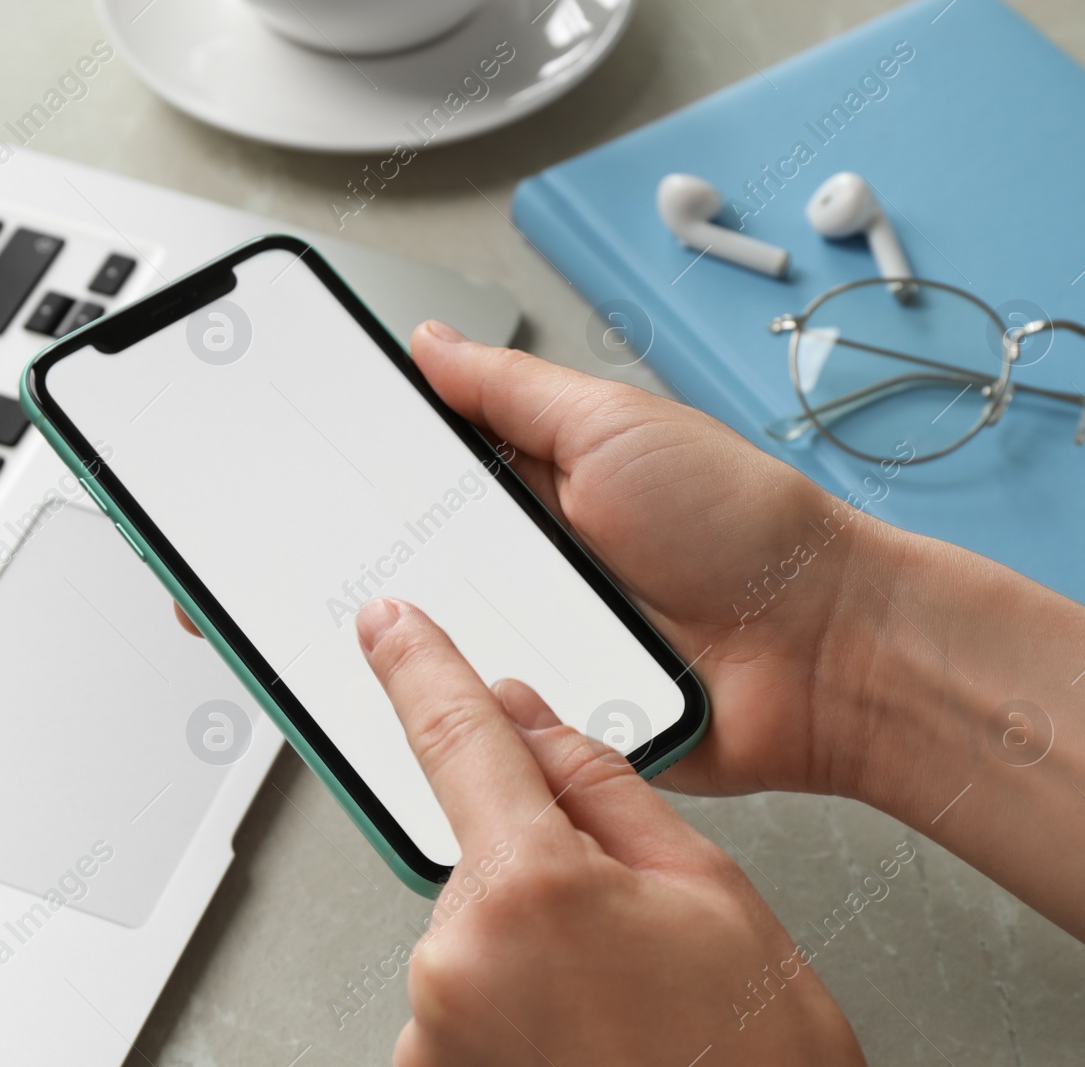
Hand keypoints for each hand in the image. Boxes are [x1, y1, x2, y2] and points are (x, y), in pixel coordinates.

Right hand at [172, 320, 895, 797]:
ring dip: (381, 636)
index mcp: (532, 482)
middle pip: (400, 558)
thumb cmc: (743, 526)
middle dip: (337, 559)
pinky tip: (394, 697)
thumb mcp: (614, 425)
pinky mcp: (548, 711)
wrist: (822, 653)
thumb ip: (511, 393)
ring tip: (310, 626)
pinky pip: (469, 713)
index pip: (408, 469)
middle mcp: (523, 560)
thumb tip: (427, 341)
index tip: (271, 469)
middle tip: (263, 560)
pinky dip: (435, 707)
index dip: (340, 468)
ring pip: (424, 642)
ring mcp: (534, 637)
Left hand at [355, 598, 864, 1066]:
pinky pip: (459, 994)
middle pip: (481, 851)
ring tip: (617, 1004)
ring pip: (474, 929)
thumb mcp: (706, 890)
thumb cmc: (748, 1064)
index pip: (456, 738)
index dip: (420, 668)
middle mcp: (457, 962)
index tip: (388, 626)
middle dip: (539, 865)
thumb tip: (526, 718)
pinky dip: (509, 998)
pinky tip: (581, 1034)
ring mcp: (433, 1029)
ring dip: (528, 944)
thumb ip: (599, 786)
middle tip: (625, 933)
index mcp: (532, 890)